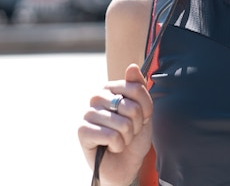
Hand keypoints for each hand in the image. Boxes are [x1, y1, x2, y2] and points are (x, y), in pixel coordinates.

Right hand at [78, 64, 152, 184]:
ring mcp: (88, 113)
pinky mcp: (82, 131)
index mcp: (112, 88)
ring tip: (121, 139)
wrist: (125, 164)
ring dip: (127, 137)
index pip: (137, 89)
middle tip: (129, 131)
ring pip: (122, 123)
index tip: (143, 118)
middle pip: (131, 106)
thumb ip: (139, 88)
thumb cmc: (134, 137)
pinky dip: (118, 145)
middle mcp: (97, 97)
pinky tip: (111, 147)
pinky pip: (111, 135)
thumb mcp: (144, 111)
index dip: (147, 108)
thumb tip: (132, 66)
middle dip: (136, 125)